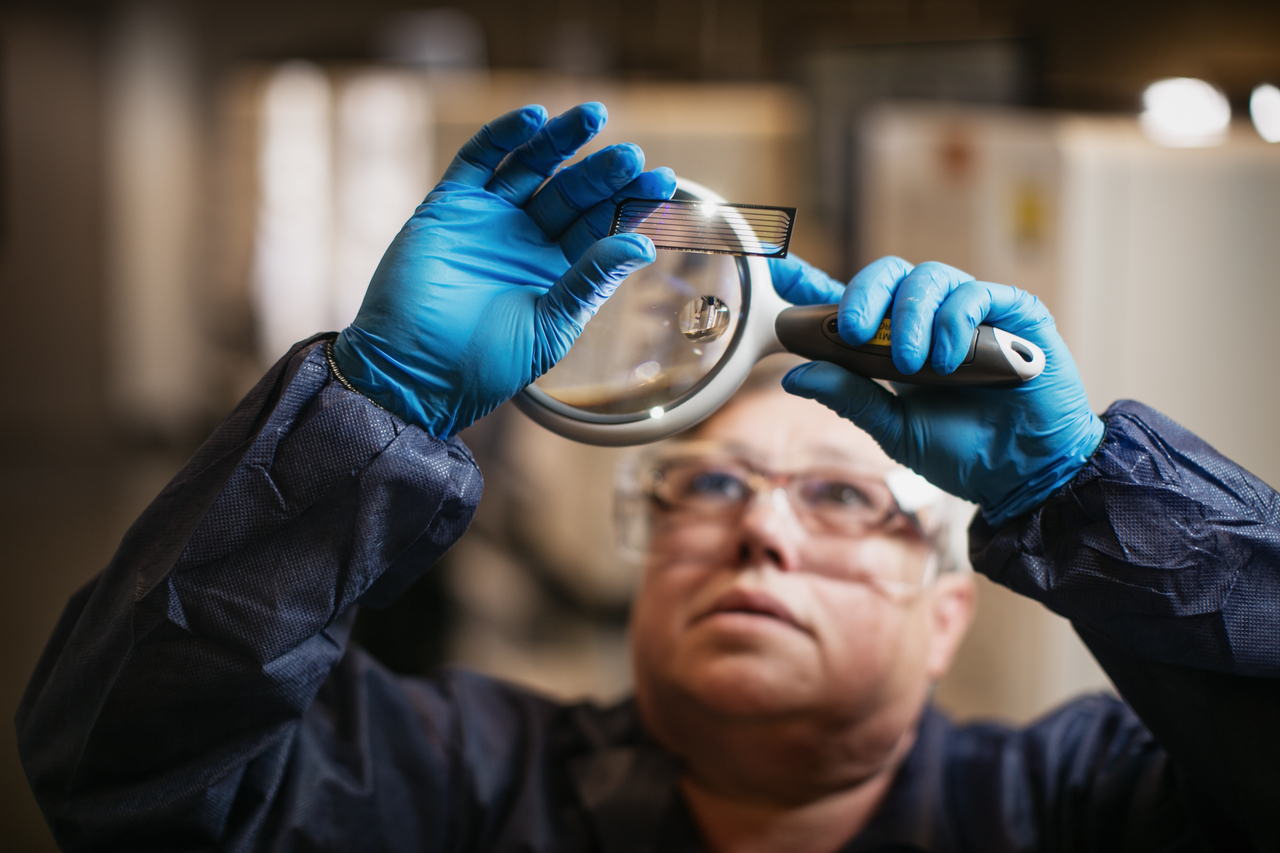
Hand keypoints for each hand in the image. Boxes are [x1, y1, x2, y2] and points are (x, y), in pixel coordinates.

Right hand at [333, 102, 675, 437]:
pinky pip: (479, 161)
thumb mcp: (552, 325)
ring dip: (561, 140)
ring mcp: (487, 220)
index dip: (632, 202)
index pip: (602, 226)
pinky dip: (505, 136)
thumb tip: (641, 243)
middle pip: (573, 192)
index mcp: (557, 271)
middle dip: (603, 172)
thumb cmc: (484, 364)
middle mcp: (525, 240)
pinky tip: (534, 119)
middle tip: (631, 157)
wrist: (413, 375)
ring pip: (532, 166)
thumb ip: (591, 279)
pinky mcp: (448, 207)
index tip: (663, 183)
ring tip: (592, 117)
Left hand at [768, 255, 1104, 526]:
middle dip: (863, 295)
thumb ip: (850, 398)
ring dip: (910, 317)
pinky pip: (976, 294)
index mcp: (895, 343)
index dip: (813, 282)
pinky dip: (954, 322)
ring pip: (929, 277)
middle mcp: (931, 318)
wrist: (1025, 476)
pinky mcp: (1015, 313)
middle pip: (888, 274)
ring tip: (911, 363)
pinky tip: (947, 360)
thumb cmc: (962, 452)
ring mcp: (973, 312)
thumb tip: (794, 376)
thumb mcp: (895, 429)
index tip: (780, 272)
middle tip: (851, 331)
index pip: (850, 301)